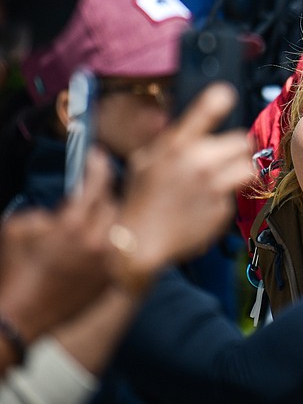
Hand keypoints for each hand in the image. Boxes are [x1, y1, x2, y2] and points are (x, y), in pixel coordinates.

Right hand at [0, 151, 117, 341]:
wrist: (19, 317)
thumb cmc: (14, 269)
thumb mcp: (18, 228)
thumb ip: (44, 210)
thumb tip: (65, 205)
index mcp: (72, 225)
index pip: (97, 183)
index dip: (98, 165)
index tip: (96, 156)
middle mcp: (96, 241)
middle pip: (112, 204)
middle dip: (100, 198)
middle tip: (88, 198)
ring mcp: (107, 262)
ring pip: (118, 227)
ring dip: (105, 221)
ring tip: (89, 223)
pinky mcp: (111, 279)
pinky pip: (117, 250)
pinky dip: (108, 244)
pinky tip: (93, 246)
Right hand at [113, 83, 252, 291]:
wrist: (138, 242)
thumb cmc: (141, 199)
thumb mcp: (146, 161)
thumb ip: (172, 141)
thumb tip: (192, 125)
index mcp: (176, 146)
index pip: (206, 110)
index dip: (220, 98)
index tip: (227, 94)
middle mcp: (198, 162)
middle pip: (241, 140)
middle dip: (233, 149)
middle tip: (221, 159)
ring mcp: (213, 186)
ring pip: (248, 167)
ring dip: (238, 171)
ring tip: (221, 179)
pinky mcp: (223, 208)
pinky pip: (237, 194)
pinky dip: (226, 197)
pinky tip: (206, 204)